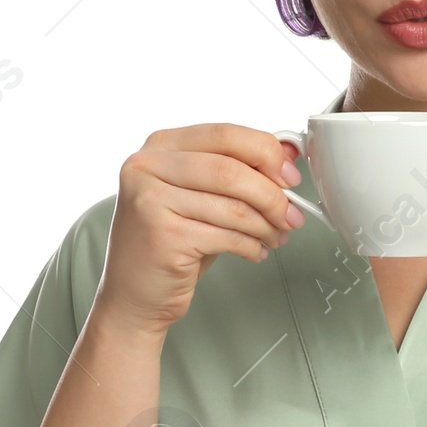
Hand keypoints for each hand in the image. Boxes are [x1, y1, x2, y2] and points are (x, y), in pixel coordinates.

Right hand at [91, 123, 305, 337]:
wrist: (133, 293)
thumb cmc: (170, 241)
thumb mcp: (201, 194)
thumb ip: (237, 168)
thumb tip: (287, 153)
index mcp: (161, 145)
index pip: (226, 134)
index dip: (267, 153)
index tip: (290, 176)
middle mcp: (147, 167)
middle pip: (231, 170)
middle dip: (273, 196)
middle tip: (292, 214)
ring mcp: (150, 200)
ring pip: (233, 207)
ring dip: (266, 225)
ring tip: (275, 236)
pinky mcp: (162, 236)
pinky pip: (226, 236)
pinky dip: (251, 246)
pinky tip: (254, 251)